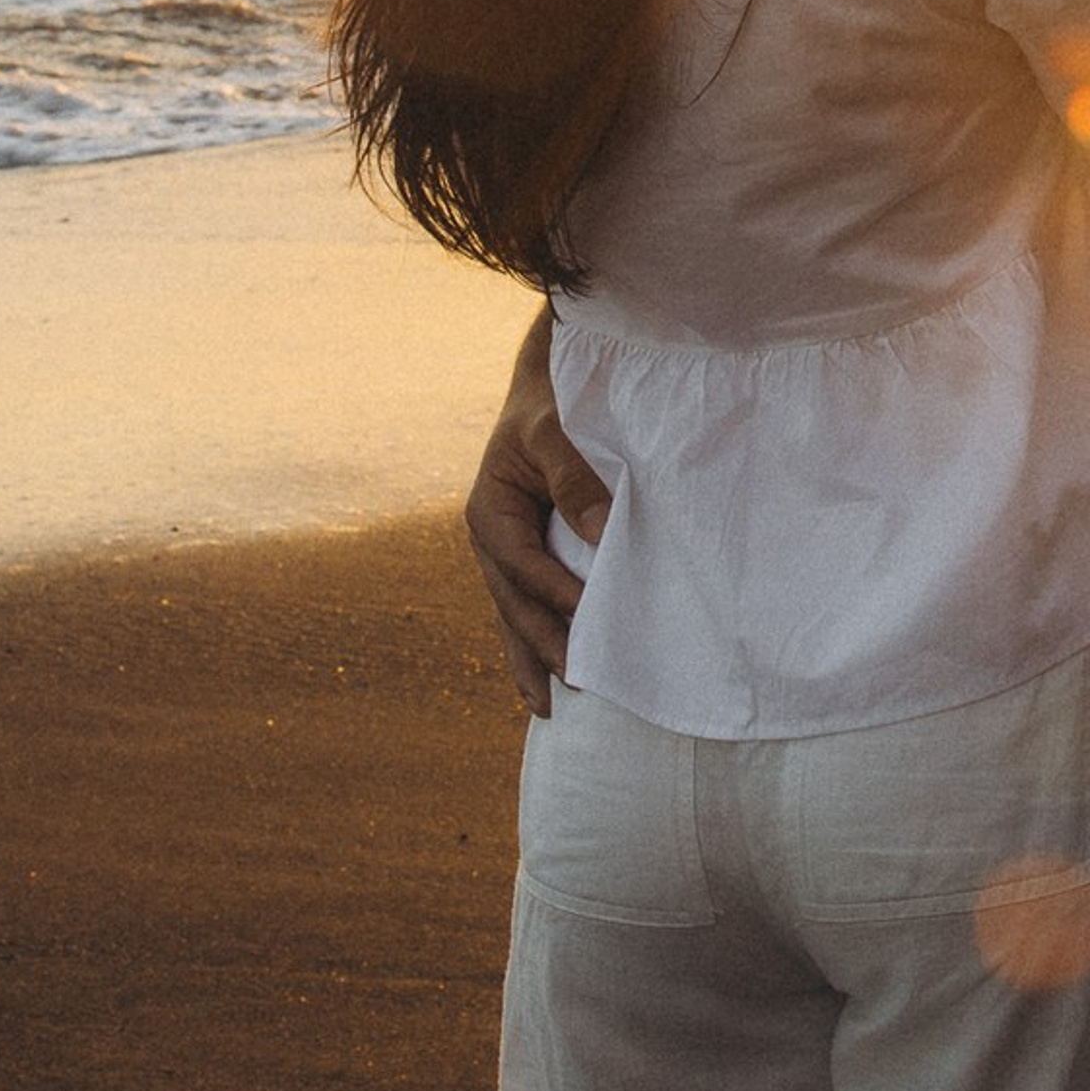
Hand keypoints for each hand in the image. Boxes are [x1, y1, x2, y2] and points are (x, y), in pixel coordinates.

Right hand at [465, 309, 613, 715]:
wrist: (546, 383)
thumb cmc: (552, 402)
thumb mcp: (555, 431)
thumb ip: (574, 479)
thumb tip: (601, 534)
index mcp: (489, 511)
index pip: (523, 564)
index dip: (555, 593)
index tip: (589, 618)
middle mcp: (491, 538)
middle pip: (513, 603)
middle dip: (541, 645)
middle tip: (577, 683)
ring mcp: (506, 550)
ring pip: (515, 613)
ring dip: (533, 656)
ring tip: (549, 708)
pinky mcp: (526, 552)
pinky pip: (528, 602)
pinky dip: (538, 636)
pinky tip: (548, 673)